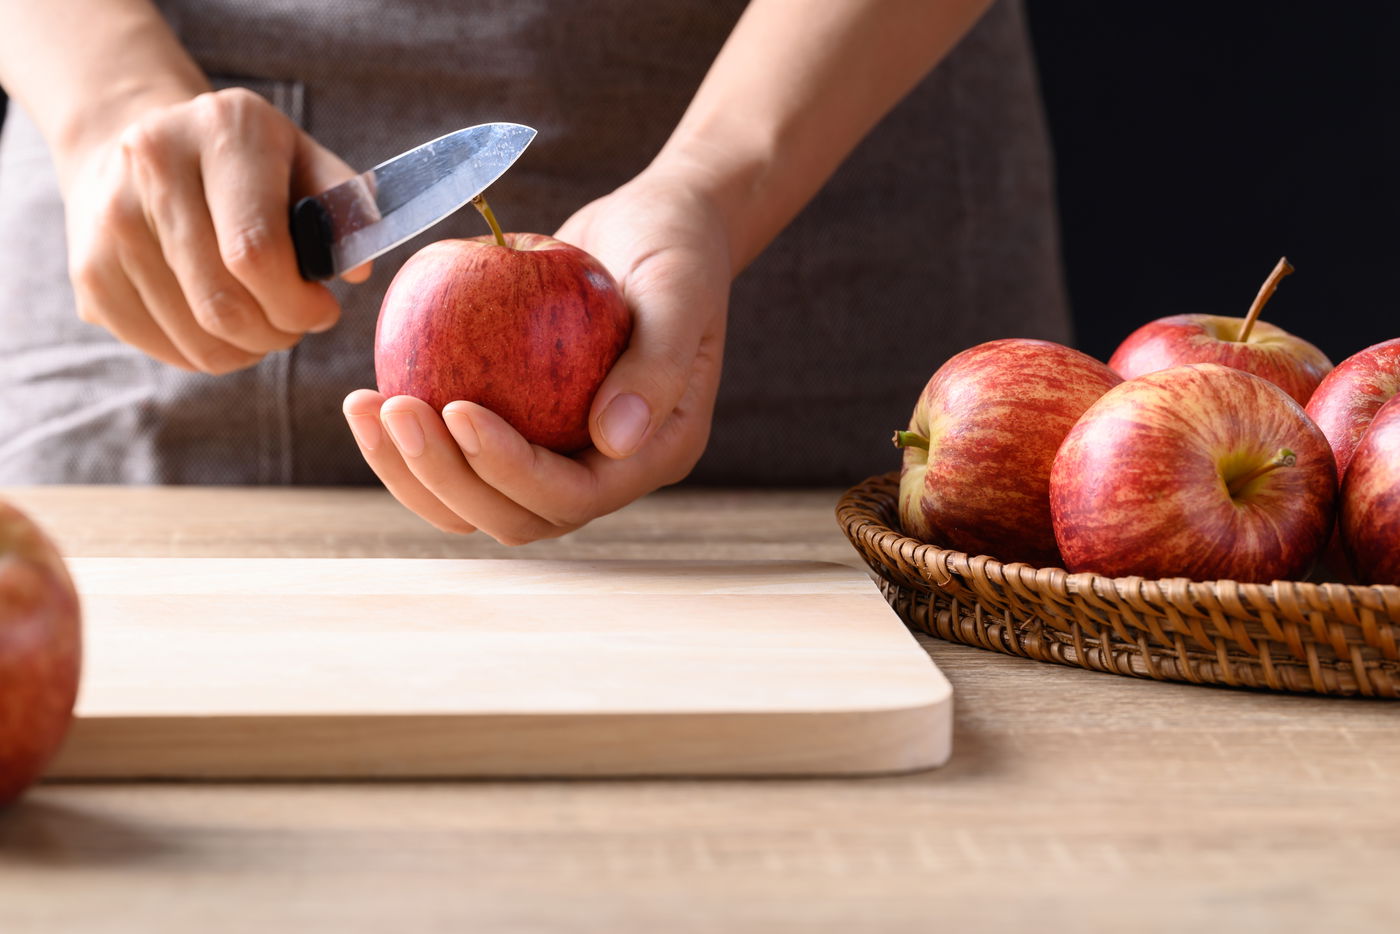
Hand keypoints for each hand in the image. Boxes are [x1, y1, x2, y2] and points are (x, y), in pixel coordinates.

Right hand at [60, 87, 368, 373]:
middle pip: (222, 305)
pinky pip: (162, 348)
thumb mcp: (303, 158)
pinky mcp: (89, 272)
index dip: (297, 302)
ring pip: (195, 338)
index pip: (254, 252)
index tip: (322, 310)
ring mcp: (109, 222)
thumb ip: (344, 207)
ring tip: (265, 324)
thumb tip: (357, 272)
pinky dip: (206, 354)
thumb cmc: (245, 161)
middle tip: (296, 325)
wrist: (138, 135)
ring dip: (247, 350)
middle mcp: (153, 168)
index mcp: (222, 132)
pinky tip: (223, 325)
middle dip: (277, 334)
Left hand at [343, 167, 730, 543]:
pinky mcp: (522, 430)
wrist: (655, 225)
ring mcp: (560, 454)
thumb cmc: (675, 245)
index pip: (571, 494)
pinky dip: (411, 441)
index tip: (456, 408)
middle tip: (395, 409)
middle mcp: (604, 470)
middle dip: (446, 477)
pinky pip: (458, 456)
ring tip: (365, 408)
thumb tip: (612, 439)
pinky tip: (369, 394)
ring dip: (415, 471)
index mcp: (652, 454)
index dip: (508, 469)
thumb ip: (656, 365)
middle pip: (514, 515)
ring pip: (475, 501)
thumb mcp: (679, 289)